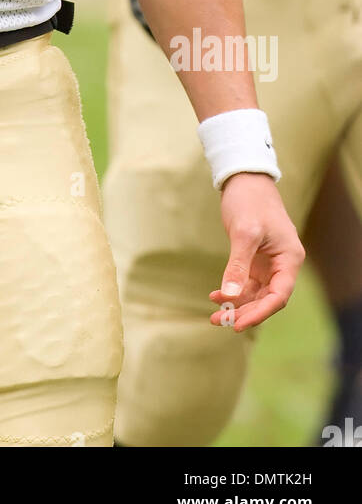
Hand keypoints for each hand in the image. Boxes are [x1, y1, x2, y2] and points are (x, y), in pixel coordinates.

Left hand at [209, 173, 304, 330]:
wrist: (244, 179)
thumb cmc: (250, 201)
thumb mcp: (244, 233)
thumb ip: (238, 265)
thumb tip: (229, 296)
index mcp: (290, 259)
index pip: (279, 296)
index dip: (260, 313)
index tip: (239, 324)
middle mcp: (282, 264)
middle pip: (267, 299)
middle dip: (244, 312)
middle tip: (219, 322)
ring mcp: (268, 263)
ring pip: (255, 294)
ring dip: (236, 305)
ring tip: (214, 316)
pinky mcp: (254, 259)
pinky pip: (246, 283)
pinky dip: (232, 291)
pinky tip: (215, 296)